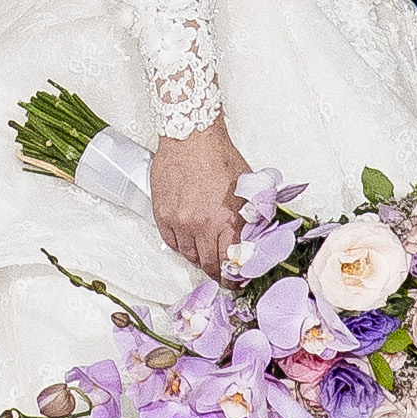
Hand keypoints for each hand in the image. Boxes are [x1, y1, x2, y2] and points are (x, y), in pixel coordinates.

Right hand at [151, 123, 248, 271]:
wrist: (191, 136)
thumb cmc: (219, 157)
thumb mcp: (246, 190)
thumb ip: (249, 218)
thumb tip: (254, 242)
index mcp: (227, 220)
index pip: (230, 264)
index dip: (234, 277)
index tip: (236, 280)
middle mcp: (202, 225)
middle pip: (208, 264)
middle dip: (217, 272)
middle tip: (222, 273)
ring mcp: (180, 221)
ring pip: (189, 255)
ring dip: (199, 258)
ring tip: (206, 254)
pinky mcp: (162, 215)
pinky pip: (171, 242)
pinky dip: (181, 245)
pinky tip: (189, 240)